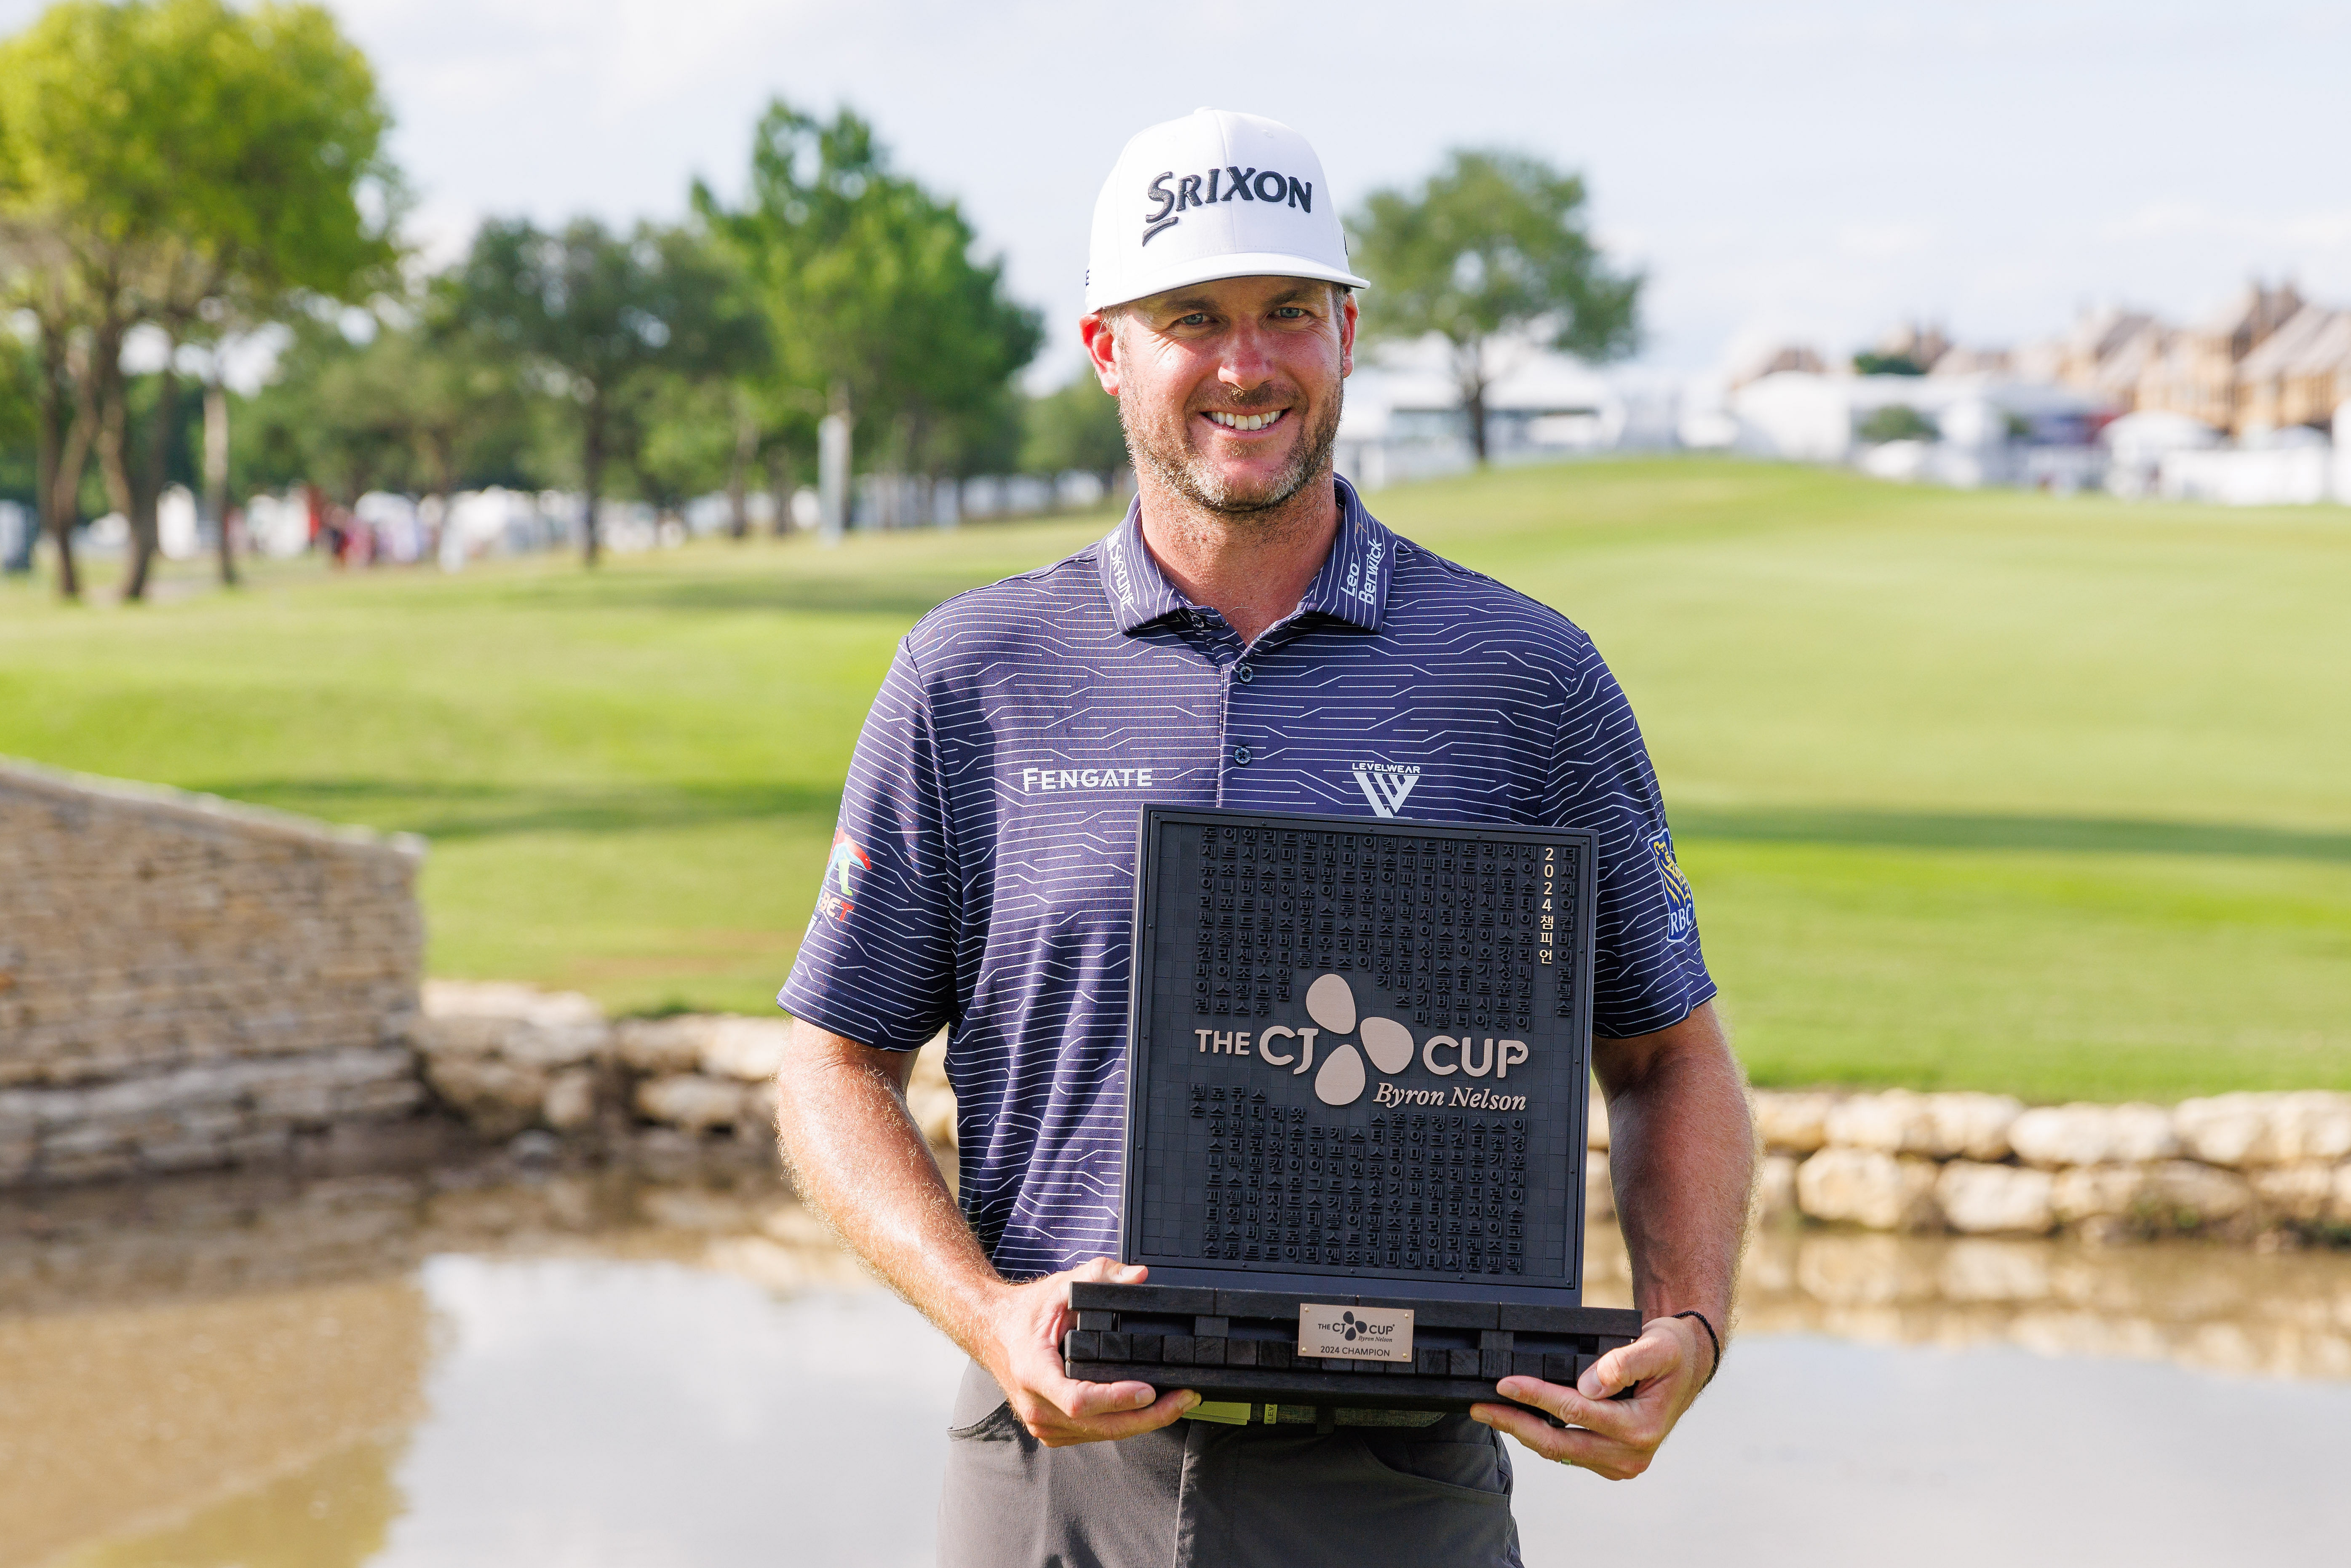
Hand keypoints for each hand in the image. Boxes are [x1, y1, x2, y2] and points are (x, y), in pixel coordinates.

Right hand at [979, 1257, 1199, 1446]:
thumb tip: (1138, 1276)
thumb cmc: (1025, 1314)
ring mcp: (1043, 1424)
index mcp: (1034, 1372)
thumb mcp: (1061, 1285)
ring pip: (1102, 1434)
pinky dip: (1122, 1424)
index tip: (1148, 1390)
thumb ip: (1100, 1274)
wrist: (993, 1332)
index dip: (1117, 1399)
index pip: (1080, 1400)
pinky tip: (1145, 1411)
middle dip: (1149, 1416)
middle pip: (1100, 1426)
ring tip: (1176, 1403)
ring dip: (1142, 1423)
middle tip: (1184, 1398)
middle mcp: (1037, 1406)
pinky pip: (1094, 1434)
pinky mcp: (1051, 1432)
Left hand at [1467, 1314, 1711, 1479]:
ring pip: (1559, 1452)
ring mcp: (1620, 1462)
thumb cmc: (1672, 1353)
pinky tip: (1519, 1420)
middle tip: (1481, 1407)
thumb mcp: (1657, 1346)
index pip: (1576, 1411)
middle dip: (1515, 1423)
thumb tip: (1591, 1383)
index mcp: (1641, 1428)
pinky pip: (1567, 1452)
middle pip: (1559, 1443)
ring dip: (1523, 1432)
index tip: (1505, 1383)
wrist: (1685, 1367)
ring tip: (1490, 1412)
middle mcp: (1630, 1454)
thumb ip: (1624, 1363)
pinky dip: (1540, 1436)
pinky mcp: (1610, 1461)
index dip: (1536, 1396)